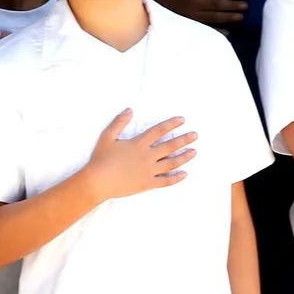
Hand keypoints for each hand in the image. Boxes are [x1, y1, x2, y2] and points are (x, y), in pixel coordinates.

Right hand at [80, 108, 196, 200]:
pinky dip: (176, 178)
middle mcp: (147, 156)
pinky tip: (185, 174)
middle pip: (170, 146)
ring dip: (184, 157)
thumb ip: (119, 123)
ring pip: (172, 163)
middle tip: (196, 135)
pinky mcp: (147, 184)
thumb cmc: (100, 159)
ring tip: (194, 152)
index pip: (159, 130)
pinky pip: (165, 181)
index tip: (183, 120)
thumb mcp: (107, 137)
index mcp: (139, 144)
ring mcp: (149, 171)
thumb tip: (129, 110)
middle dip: (184, 139)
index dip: (171, 124)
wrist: (97, 182)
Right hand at [150, 0, 247, 29]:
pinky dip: (216, 31)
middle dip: (232, 6)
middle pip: (216, 5)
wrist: (151, 6)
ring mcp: (192, 16)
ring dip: (228, 18)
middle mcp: (193, 3)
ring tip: (241, 17)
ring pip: (213, 17)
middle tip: (246, 6)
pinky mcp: (190, 26)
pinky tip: (227, 32)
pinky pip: (205, 29)